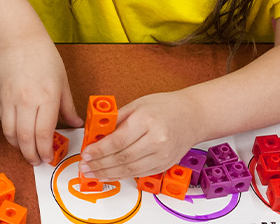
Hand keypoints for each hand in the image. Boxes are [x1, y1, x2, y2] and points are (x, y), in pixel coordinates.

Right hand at [0, 39, 83, 165]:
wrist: (19, 40)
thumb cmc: (44, 57)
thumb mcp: (63, 82)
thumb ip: (68, 107)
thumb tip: (76, 124)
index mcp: (46, 98)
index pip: (43, 134)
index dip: (45, 150)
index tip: (48, 158)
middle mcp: (26, 101)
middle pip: (25, 138)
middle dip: (31, 155)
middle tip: (36, 161)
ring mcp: (10, 100)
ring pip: (10, 133)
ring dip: (18, 146)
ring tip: (26, 150)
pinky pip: (3, 121)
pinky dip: (9, 132)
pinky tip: (17, 133)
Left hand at [79, 91, 204, 179]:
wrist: (194, 116)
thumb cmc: (166, 107)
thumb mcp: (137, 104)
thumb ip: (116, 120)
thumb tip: (95, 134)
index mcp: (147, 121)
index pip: (117, 141)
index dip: (98, 150)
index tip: (86, 154)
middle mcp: (157, 140)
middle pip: (122, 158)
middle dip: (100, 164)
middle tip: (85, 167)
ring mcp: (163, 155)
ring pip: (130, 170)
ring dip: (108, 174)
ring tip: (93, 173)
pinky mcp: (165, 164)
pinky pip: (140, 173)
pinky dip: (122, 176)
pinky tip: (110, 175)